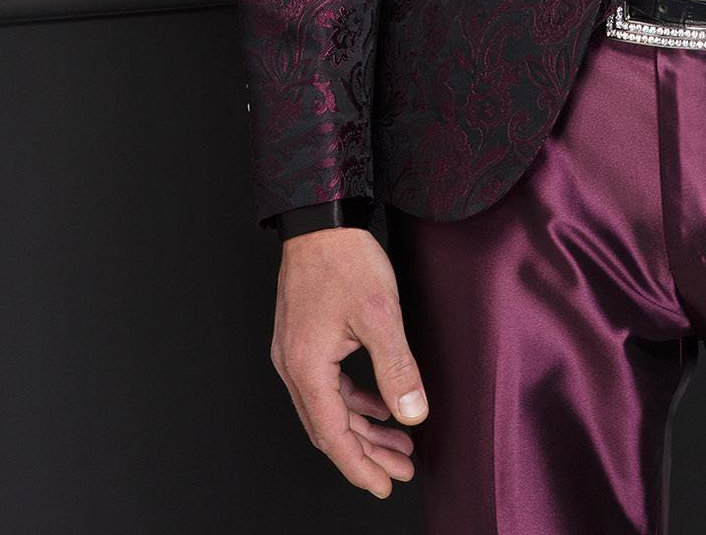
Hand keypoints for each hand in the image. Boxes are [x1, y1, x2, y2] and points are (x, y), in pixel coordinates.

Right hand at [270, 227, 425, 498]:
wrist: (321, 219)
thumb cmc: (344, 260)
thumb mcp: (380, 315)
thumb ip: (397, 368)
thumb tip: (413, 414)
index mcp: (306, 367)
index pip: (332, 435)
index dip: (360, 466)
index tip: (385, 485)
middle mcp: (293, 366)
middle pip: (329, 427)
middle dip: (367, 453)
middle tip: (401, 470)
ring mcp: (295, 353)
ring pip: (330, 407)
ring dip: (363, 428)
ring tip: (399, 443)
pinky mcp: (304, 339)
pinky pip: (329, 385)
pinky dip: (355, 401)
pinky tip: (381, 405)